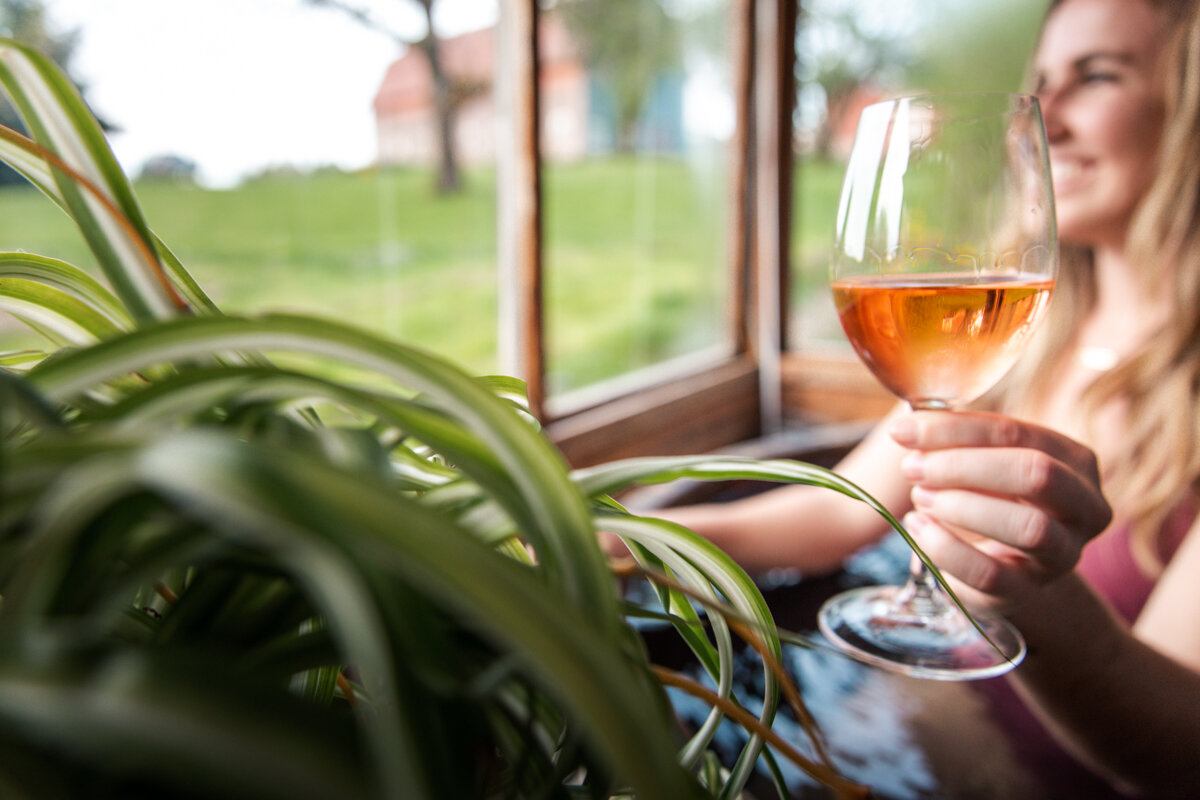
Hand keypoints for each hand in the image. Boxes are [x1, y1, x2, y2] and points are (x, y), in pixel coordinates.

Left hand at [889, 410, 1111, 612]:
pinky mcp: (1028, 592)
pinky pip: (990, 574)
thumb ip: (955, 441)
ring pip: (1027, 527)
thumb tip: (908, 429)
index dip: (955, 429)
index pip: (1017, 434)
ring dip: (962, 507)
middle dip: (963, 467)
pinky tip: (917, 527)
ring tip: (920, 496)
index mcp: (1075, 462)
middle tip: (912, 467)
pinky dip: (946, 548)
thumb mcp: (983, 462)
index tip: (903, 431)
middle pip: (1035, 474)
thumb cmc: (992, 496)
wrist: (1008, 564)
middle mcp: (1084, 509)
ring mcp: (1062, 555)